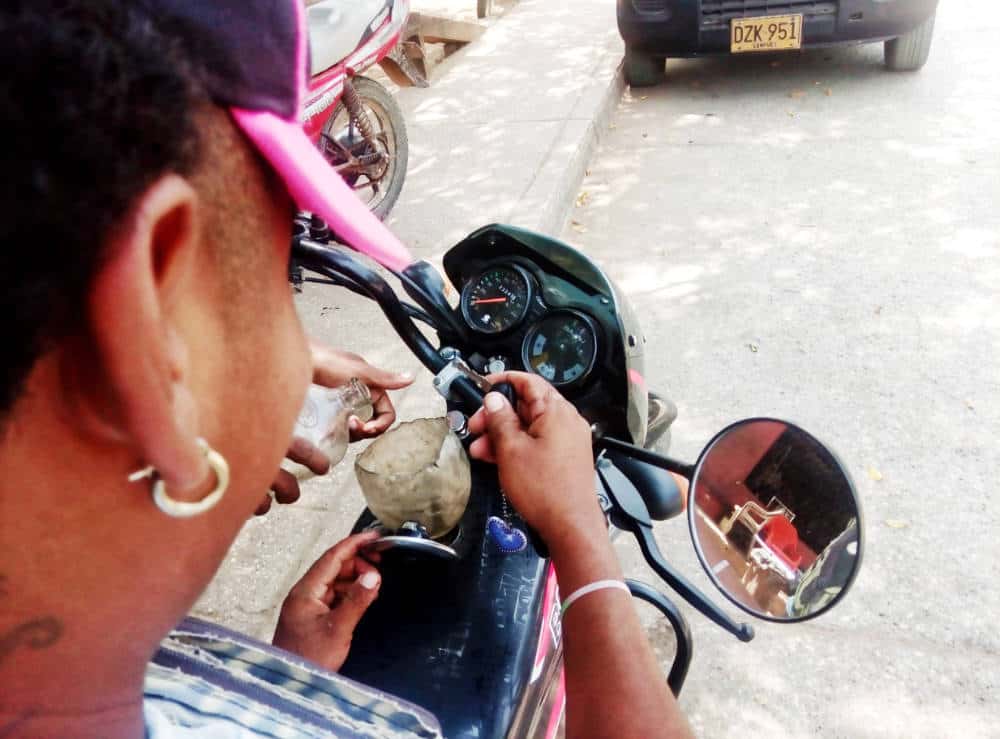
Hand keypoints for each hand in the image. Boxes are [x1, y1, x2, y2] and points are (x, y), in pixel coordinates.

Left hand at [256, 343, 413, 514]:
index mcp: (371, 387)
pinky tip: (325, 431)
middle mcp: (358, 395)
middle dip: (363, 430)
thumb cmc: (323, 360)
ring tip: (336, 428)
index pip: (386, 413)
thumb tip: (410, 378)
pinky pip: (337, 426)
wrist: (292, 358)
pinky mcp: (326, 410)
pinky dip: (334, 432)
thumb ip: (383, 378)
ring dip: (349, 432)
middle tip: (349, 427)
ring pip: (354, 426)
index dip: (380, 424)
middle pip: (371, 422)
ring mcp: (342, 404)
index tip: (365, 427)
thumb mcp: (356, 371)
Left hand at [272, 532, 381, 671]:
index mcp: (306, 591)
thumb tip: (373, 575)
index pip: (332, 557)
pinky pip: (333, 594)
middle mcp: (304, 593)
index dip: (354, 543)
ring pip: (334, 579)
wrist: (291, 683)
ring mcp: (307, 604)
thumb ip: (357, 600)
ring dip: (355, 577)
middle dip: (358, 561)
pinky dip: (349, 590)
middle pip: (334, 566)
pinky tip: (362, 596)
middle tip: (380, 563)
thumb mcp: (338, 629)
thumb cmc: (309, 659)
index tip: (374, 536)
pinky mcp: (312, 615)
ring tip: (375, 582)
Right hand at [466, 372, 603, 549]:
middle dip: (496, 415)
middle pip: (526, 405)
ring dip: (503, 434)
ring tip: (481, 450)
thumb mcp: (511, 450)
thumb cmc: (546, 490)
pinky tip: (497, 458)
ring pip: (529, 426)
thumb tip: (494, 400)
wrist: (570, 525)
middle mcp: (566, 420)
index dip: (502, 381)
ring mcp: (567, 439)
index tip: (482, 388)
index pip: (528, 381)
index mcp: (556, 411)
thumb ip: (500, 419)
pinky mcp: (565, 456)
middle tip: (475, 428)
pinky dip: (517, 446)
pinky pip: (537, 442)